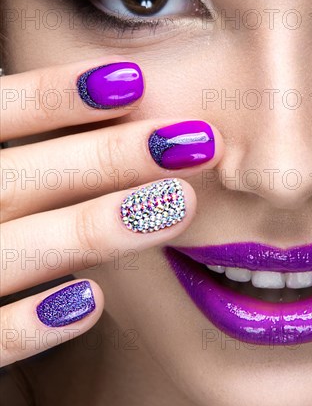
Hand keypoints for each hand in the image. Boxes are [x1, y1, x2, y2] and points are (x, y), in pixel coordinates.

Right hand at [0, 57, 222, 366]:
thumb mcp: (4, 187)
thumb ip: (36, 168)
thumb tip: (115, 109)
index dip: (54, 97)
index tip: (134, 81)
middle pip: (17, 180)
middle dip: (108, 157)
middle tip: (197, 142)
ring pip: (10, 252)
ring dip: (95, 226)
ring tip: (180, 203)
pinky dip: (29, 324)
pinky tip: (92, 301)